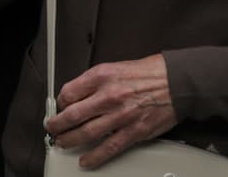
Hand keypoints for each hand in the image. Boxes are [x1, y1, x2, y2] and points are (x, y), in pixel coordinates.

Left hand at [44, 54, 177, 168]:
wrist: (175, 82)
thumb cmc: (148, 74)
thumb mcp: (114, 67)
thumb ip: (94, 81)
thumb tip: (77, 95)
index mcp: (101, 76)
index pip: (68, 92)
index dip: (60, 102)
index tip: (59, 107)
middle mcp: (109, 96)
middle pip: (73, 115)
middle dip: (57, 125)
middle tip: (52, 128)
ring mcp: (121, 116)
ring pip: (86, 133)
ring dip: (70, 140)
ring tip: (62, 143)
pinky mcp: (134, 131)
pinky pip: (109, 147)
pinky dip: (94, 156)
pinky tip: (86, 159)